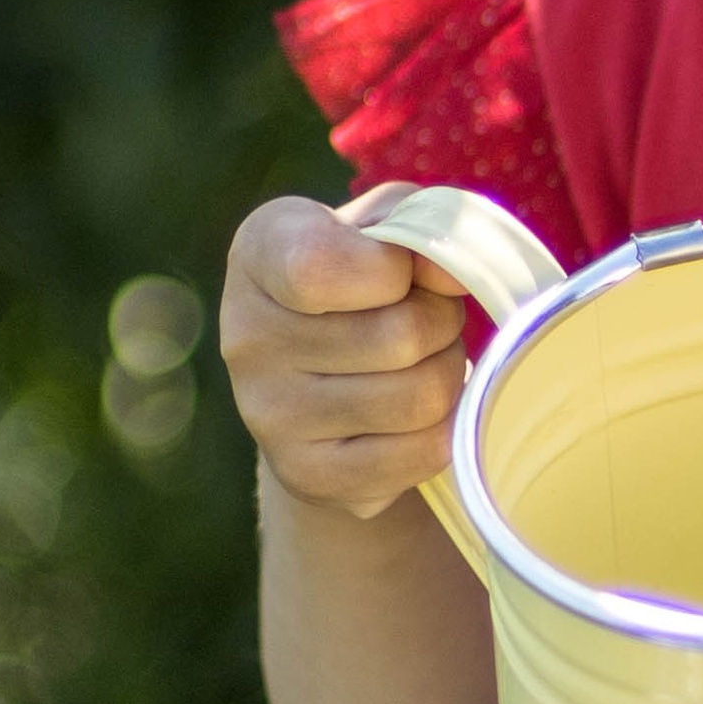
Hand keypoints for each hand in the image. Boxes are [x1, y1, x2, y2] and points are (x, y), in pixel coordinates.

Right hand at [219, 182, 468, 516]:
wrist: (325, 379)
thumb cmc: (368, 280)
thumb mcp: (387, 229)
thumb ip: (424, 228)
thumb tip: (454, 274)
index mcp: (260, 253)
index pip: (323, 268)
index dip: (397, 268)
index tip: (404, 270)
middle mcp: (248, 337)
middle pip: (403, 336)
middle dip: (443, 324)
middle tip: (429, 322)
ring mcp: (270, 415)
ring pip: (422, 397)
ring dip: (448, 375)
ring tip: (422, 362)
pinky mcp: (307, 475)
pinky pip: (422, 454)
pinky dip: (444, 431)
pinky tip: (417, 413)